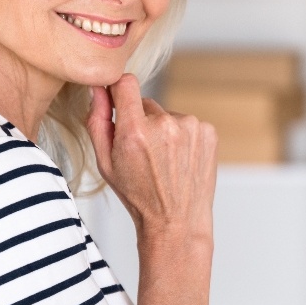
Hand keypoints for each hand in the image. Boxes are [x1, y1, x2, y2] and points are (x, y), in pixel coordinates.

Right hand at [86, 73, 217, 240]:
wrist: (176, 221)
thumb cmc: (137, 195)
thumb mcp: (104, 162)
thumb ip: (97, 121)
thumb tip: (98, 89)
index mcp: (135, 132)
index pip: (125, 82)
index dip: (118, 88)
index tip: (117, 98)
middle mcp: (165, 125)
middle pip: (145, 103)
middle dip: (140, 121)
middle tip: (142, 151)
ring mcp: (190, 127)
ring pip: (166, 114)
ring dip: (162, 130)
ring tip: (162, 160)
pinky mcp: (208, 132)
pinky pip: (186, 123)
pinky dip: (182, 137)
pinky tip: (178, 160)